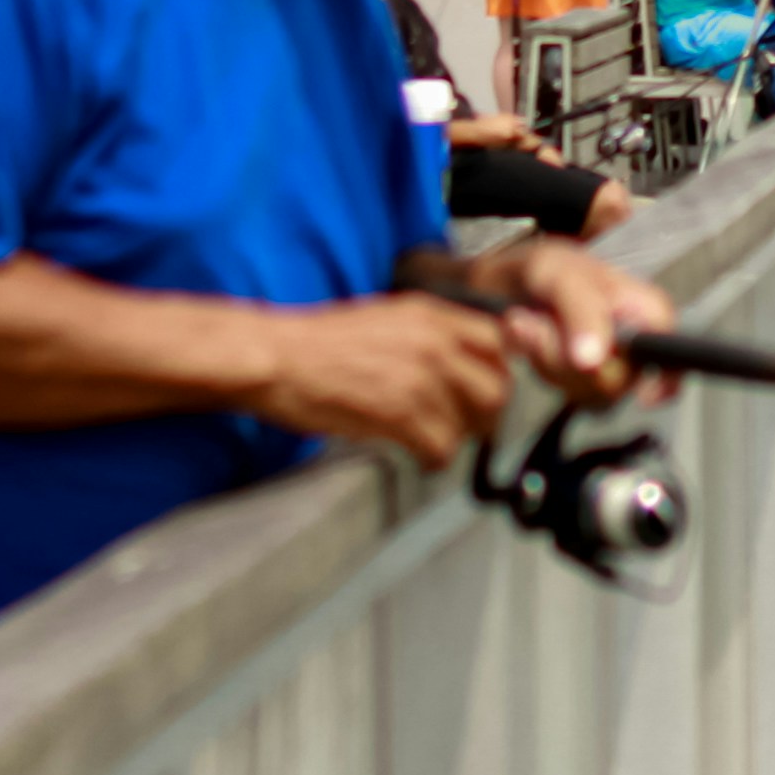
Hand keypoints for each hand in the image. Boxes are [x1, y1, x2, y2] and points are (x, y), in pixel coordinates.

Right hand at [250, 294, 513, 465]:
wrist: (276, 356)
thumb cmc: (318, 341)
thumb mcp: (387, 317)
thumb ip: (428, 333)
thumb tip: (457, 358)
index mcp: (432, 315)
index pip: (498, 342)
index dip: (497, 370)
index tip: (486, 387)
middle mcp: (435, 343)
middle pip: (497, 386)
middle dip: (487, 412)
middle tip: (469, 425)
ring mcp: (420, 378)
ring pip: (474, 421)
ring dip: (459, 438)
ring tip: (438, 443)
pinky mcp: (400, 414)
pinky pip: (442, 447)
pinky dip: (436, 459)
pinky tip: (421, 458)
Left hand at [495, 238, 674, 403]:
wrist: (505, 280)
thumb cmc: (543, 268)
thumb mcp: (559, 274)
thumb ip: (582, 312)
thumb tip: (595, 360)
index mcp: (643, 307)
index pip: (672, 351)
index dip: (663, 379)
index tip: (641, 395)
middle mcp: (634, 337)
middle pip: (620, 379)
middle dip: (568, 358)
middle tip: (540, 324)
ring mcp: (609, 361)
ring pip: (591, 391)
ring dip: (549, 361)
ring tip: (533, 323)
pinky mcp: (583, 378)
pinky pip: (569, 393)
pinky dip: (542, 368)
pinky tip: (533, 340)